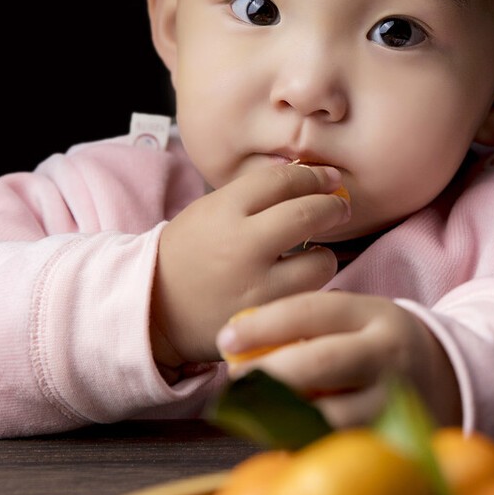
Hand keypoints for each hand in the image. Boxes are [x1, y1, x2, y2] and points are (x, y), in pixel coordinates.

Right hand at [150, 163, 351, 369]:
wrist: (153, 307)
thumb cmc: (190, 253)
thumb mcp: (211, 210)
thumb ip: (257, 195)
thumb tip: (315, 177)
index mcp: (224, 210)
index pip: (283, 180)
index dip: (314, 176)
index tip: (329, 178)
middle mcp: (242, 245)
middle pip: (309, 214)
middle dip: (334, 207)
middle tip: (340, 207)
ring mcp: (255, 285)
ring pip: (321, 262)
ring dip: (324, 256)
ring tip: (312, 256)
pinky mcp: (265, 317)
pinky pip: (310, 297)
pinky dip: (310, 289)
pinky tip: (299, 284)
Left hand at [216, 291, 461, 428]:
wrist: (443, 375)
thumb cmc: (375, 344)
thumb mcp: (355, 318)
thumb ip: (308, 325)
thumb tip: (237, 342)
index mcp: (374, 313)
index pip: (313, 311)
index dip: (264, 325)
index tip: (227, 338)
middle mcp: (388, 352)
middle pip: (323, 363)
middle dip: (271, 373)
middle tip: (236, 381)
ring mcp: (394, 398)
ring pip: (332, 413)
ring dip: (286, 415)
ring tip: (254, 412)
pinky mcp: (393, 436)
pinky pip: (340, 444)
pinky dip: (306, 441)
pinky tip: (282, 434)